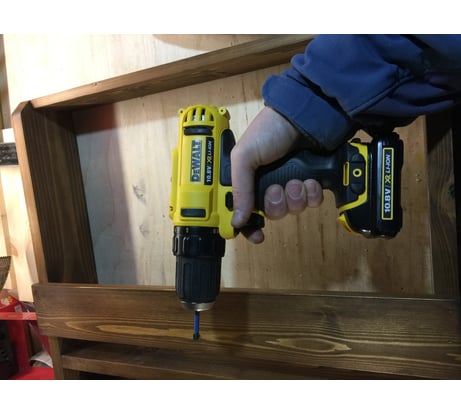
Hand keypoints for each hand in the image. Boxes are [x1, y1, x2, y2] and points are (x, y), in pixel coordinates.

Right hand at [230, 107, 323, 242]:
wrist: (301, 117)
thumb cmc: (268, 131)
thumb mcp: (243, 157)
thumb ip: (239, 190)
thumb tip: (236, 221)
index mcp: (249, 181)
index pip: (246, 212)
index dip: (250, 227)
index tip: (258, 236)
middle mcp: (268, 185)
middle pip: (272, 214)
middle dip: (275, 205)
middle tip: (276, 189)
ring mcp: (290, 184)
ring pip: (293, 210)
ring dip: (294, 198)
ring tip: (295, 181)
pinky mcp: (310, 182)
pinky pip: (312, 202)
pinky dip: (311, 194)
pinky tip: (309, 181)